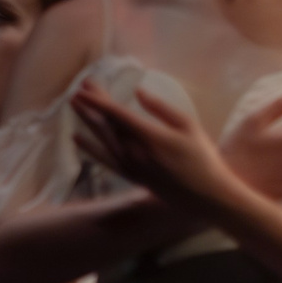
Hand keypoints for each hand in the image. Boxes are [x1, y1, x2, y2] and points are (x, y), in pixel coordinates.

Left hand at [71, 81, 238, 215]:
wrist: (207, 196)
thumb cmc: (203, 158)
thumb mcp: (189, 126)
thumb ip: (161, 108)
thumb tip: (138, 92)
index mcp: (149, 136)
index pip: (115, 114)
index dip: (97, 99)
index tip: (84, 86)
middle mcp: (134, 152)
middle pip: (106, 124)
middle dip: (91, 105)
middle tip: (79, 88)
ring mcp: (131, 166)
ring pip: (102, 140)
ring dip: (87, 122)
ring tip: (74, 107)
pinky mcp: (132, 177)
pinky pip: (105, 160)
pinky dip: (90, 148)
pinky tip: (77, 139)